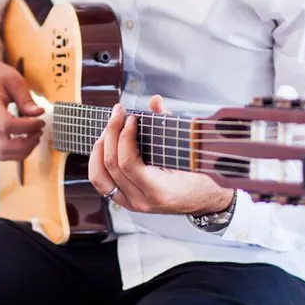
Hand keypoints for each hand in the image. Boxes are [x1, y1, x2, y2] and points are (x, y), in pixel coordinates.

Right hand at [0, 49, 44, 160]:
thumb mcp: (14, 80)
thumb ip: (26, 98)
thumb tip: (39, 114)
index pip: (6, 124)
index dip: (27, 127)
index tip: (40, 121)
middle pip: (3, 145)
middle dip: (26, 143)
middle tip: (39, 131)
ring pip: (2, 153)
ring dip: (23, 151)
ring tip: (35, 137)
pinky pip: (1, 153)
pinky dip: (17, 152)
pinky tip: (28, 140)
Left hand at [88, 95, 234, 215]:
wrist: (206, 200)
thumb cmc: (202, 177)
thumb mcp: (190, 152)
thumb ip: (168, 124)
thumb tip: (154, 101)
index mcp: (159, 191)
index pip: (128, 163)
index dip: (124, 136)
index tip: (131, 118)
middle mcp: (142, 201)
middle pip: (112, 166)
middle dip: (111, 133)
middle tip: (117, 114)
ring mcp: (132, 204)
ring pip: (100, 178)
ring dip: (99, 149)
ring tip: (107, 129)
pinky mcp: (127, 202)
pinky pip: (103, 184)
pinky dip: (98, 164)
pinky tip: (104, 146)